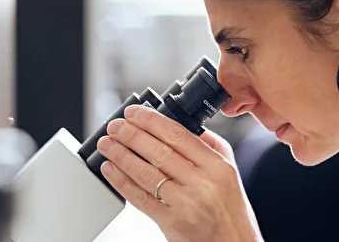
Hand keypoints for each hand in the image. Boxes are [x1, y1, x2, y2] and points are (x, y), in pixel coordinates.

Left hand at [97, 105, 261, 241]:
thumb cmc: (231, 214)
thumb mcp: (231, 174)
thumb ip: (211, 147)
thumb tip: (185, 125)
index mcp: (218, 167)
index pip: (179, 135)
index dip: (152, 121)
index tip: (134, 113)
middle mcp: (203, 184)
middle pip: (160, 151)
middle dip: (131, 135)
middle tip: (115, 126)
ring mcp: (186, 205)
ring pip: (147, 173)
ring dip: (121, 156)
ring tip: (107, 144)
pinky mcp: (172, 224)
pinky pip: (141, 199)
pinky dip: (122, 182)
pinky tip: (111, 170)